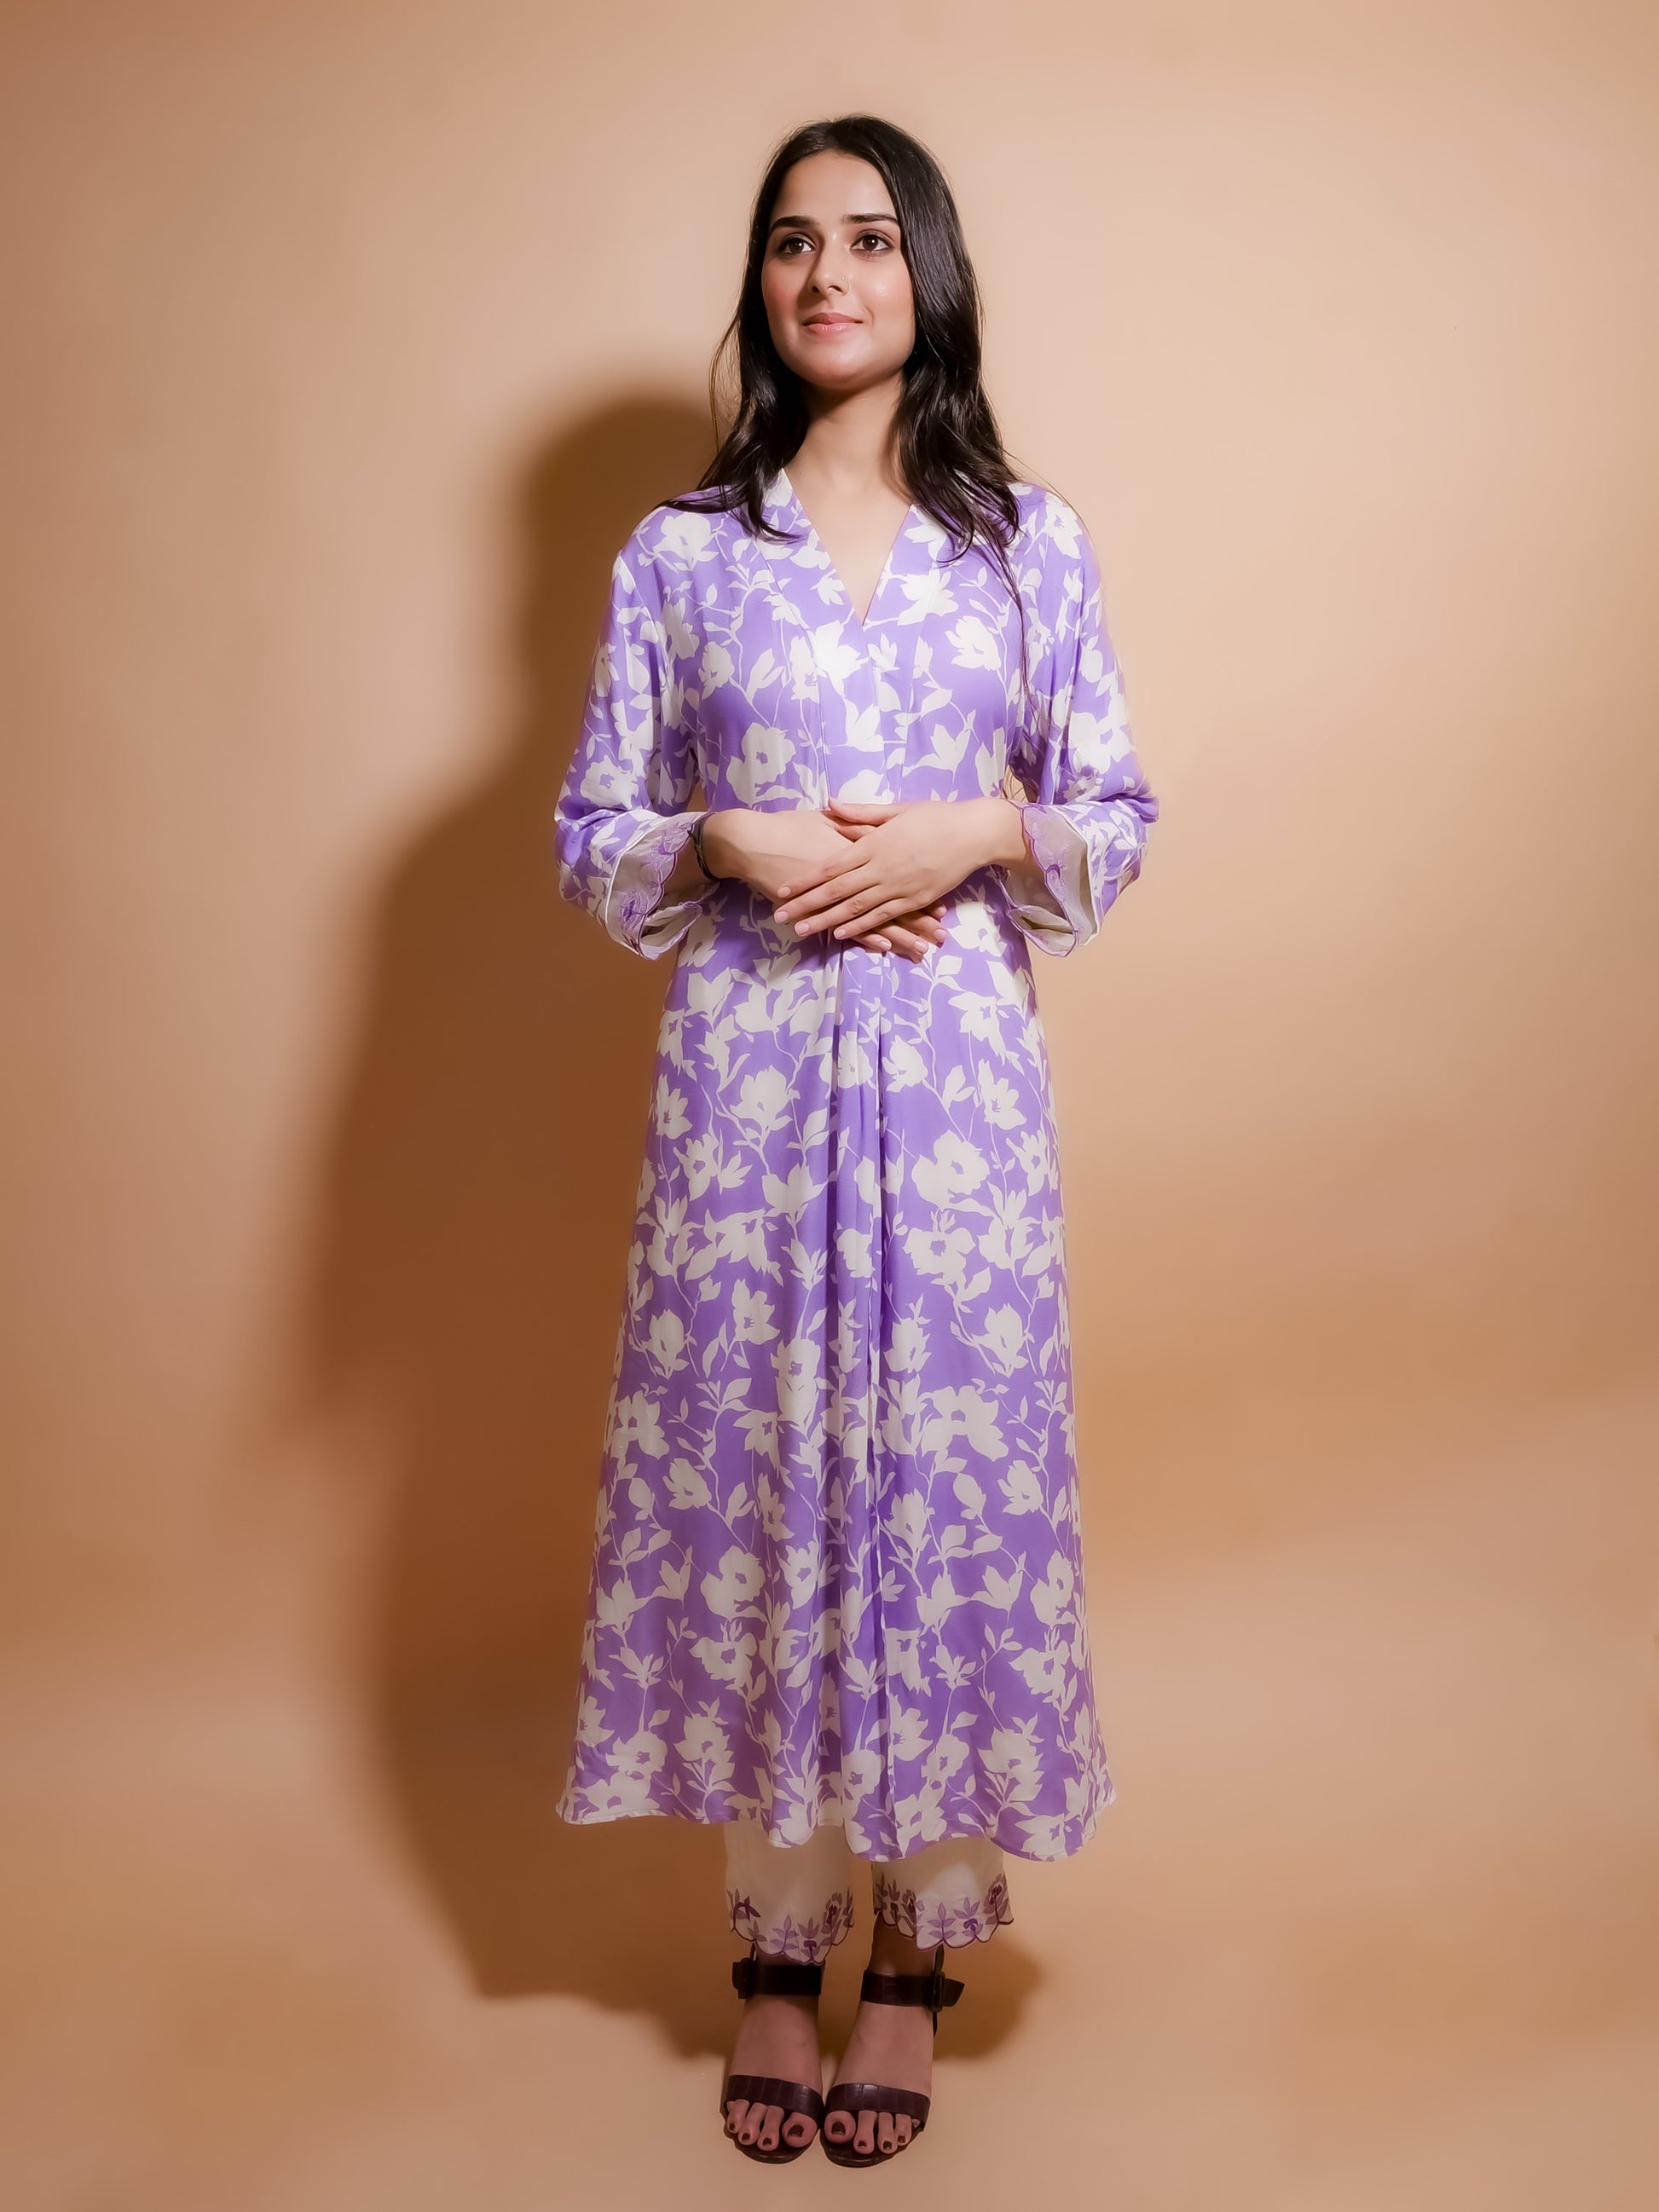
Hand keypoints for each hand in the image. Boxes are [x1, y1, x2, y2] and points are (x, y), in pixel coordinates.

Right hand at [699, 806, 948, 961]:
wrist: (754, 841)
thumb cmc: (788, 827)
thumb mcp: (825, 819)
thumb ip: (851, 820)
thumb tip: (873, 824)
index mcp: (860, 850)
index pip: (897, 871)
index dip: (920, 887)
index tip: (941, 901)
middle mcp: (856, 874)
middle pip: (894, 899)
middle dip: (919, 919)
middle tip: (942, 934)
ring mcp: (839, 893)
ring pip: (876, 917)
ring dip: (900, 935)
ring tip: (923, 950)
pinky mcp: (821, 907)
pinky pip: (847, 924)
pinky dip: (867, 935)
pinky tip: (884, 947)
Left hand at [772, 796, 1028, 940]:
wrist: (973, 833)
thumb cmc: (934, 816)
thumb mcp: (896, 809)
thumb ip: (860, 813)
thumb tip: (829, 805)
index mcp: (874, 844)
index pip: (831, 866)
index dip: (806, 880)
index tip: (783, 889)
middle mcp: (882, 869)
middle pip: (837, 892)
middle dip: (806, 906)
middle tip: (781, 917)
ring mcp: (899, 888)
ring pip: (856, 909)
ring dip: (827, 922)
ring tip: (803, 930)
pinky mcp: (915, 900)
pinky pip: (883, 917)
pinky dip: (861, 927)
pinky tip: (842, 934)